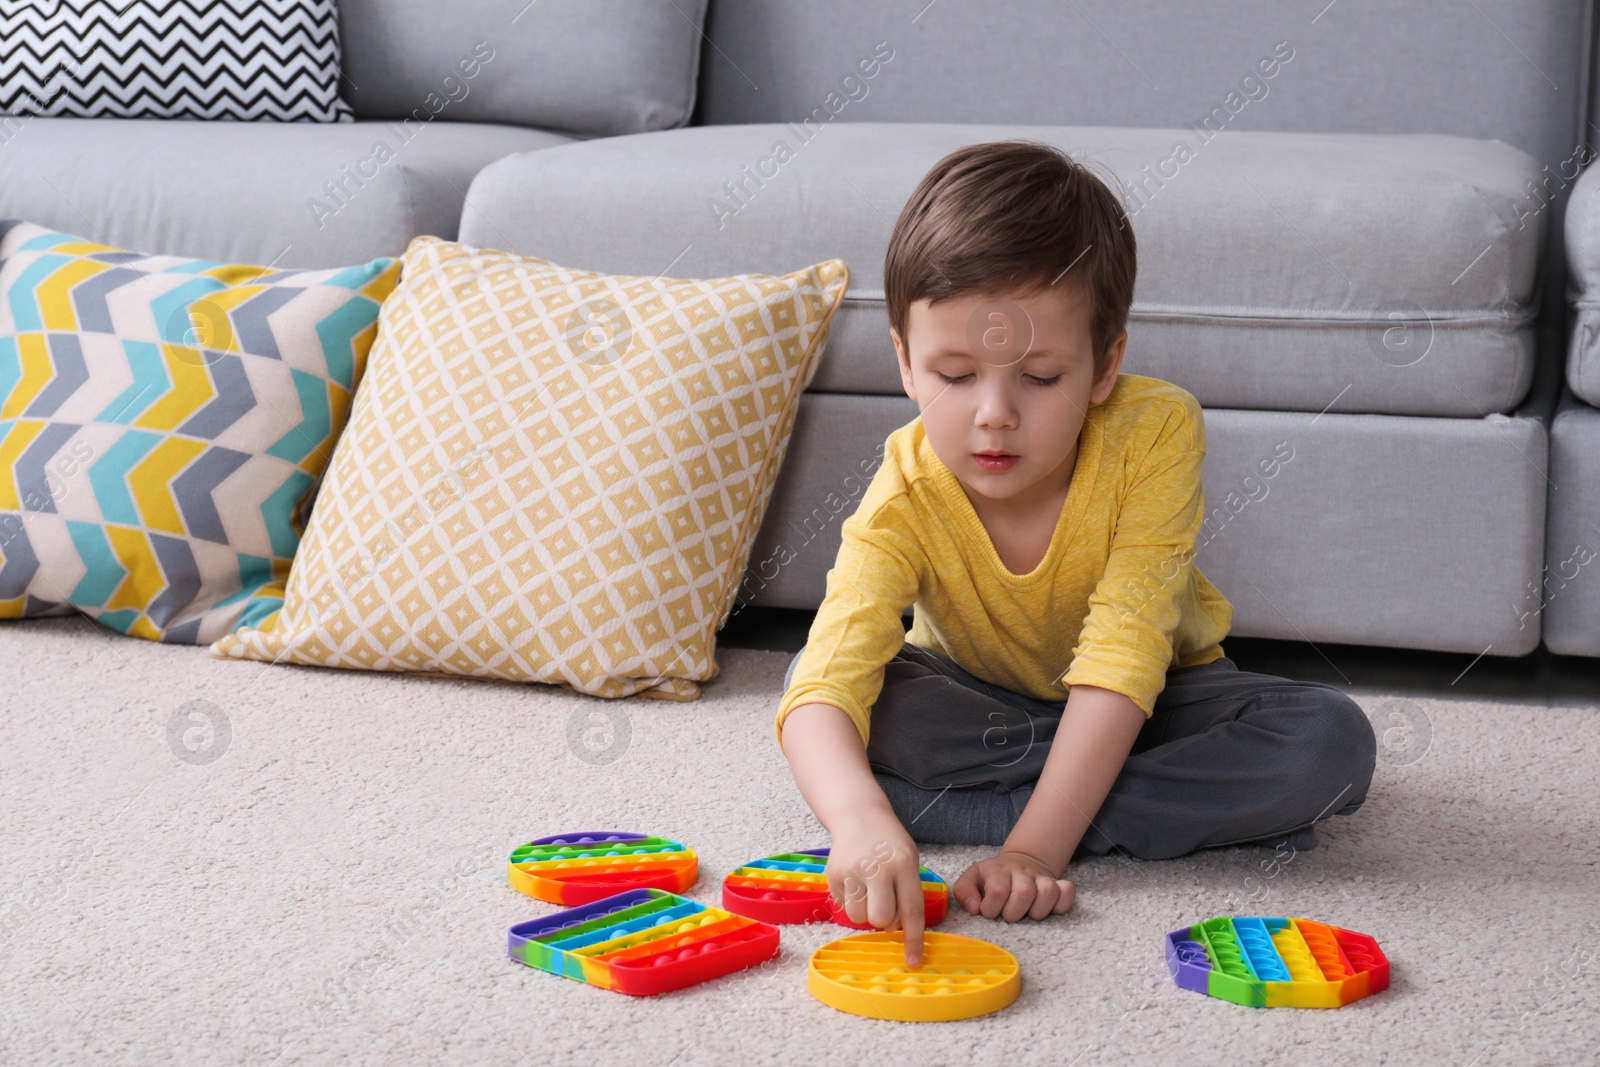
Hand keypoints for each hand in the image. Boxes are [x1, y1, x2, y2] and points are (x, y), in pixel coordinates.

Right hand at [826, 812, 926, 966]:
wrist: (858, 816)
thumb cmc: (889, 844)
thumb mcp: (909, 860)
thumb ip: (907, 893)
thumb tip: (897, 931)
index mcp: (904, 863)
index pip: (911, 910)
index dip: (913, 940)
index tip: (913, 962)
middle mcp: (877, 867)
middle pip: (881, 919)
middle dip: (885, 922)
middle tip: (886, 906)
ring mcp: (852, 870)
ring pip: (859, 918)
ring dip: (866, 913)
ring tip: (869, 891)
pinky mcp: (833, 874)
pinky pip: (844, 907)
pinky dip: (852, 902)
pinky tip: (856, 881)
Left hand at [951, 849, 1075, 921]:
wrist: (1018, 862)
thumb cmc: (992, 878)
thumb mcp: (971, 879)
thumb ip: (964, 891)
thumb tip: (975, 908)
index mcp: (998, 871)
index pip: (998, 891)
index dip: (992, 909)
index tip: (989, 912)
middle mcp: (1021, 872)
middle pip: (1024, 894)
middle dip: (1014, 913)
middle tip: (1009, 915)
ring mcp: (1041, 877)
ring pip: (1048, 892)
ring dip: (1037, 911)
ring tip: (1028, 914)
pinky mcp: (1059, 884)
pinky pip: (1068, 892)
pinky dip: (1061, 904)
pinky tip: (1048, 909)